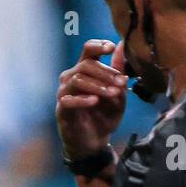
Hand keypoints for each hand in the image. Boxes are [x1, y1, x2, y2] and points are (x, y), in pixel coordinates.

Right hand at [56, 39, 126, 159]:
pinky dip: (83, 99)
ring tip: (113, 93)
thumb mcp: (118, 92)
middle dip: (106, 72)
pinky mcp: (62, 109)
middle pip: (85, 64)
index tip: (112, 47)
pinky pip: (68, 99)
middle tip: (121, 82)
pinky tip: (95, 101)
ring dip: (98, 85)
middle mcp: (72, 78)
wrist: (95, 141)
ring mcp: (65, 93)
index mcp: (86, 70)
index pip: (88, 49)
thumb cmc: (104, 115)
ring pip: (77, 79)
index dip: (98, 45)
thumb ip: (118, 71)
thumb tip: (123, 45)